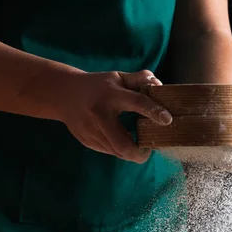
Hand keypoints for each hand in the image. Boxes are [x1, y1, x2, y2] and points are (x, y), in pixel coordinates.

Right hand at [54, 70, 171, 162]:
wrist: (64, 94)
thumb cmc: (99, 86)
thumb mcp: (118, 77)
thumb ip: (140, 79)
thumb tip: (159, 85)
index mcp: (111, 95)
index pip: (136, 102)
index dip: (153, 111)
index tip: (167, 120)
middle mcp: (99, 115)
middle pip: (122, 144)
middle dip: (140, 153)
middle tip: (149, 148)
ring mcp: (90, 131)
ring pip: (116, 152)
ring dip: (131, 152)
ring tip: (139, 144)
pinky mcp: (86, 141)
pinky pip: (109, 151)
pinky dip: (120, 150)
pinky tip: (124, 141)